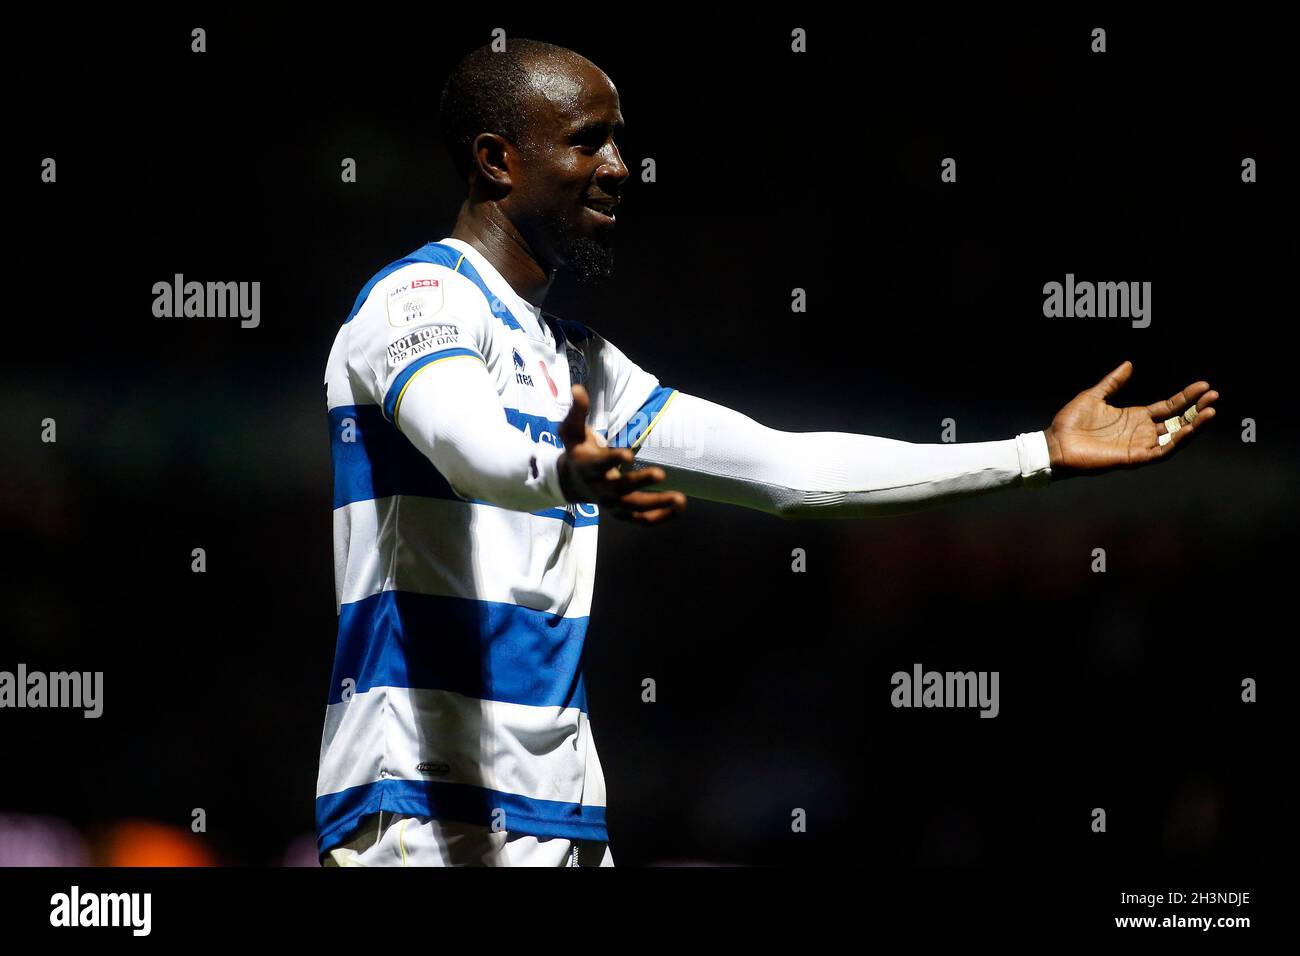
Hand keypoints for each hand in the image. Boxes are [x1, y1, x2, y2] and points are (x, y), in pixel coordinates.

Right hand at [557, 385, 686, 523]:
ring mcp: (611, 503)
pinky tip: (680, 507)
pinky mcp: (622, 513)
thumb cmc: (578, 450)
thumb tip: (577, 387)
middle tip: (661, 473)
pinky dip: (660, 517)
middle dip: (640, 482)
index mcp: (587, 467)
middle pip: (620, 489)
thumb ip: (577, 411)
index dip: (613, 460)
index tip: (629, 454)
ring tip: (681, 499)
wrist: (572, 482)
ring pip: (634, 508)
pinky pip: (641, 520)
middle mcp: (599, 488)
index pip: (600, 464)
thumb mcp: (572, 431)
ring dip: (657, 505)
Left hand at [1043, 361, 1218, 478]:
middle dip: (1196, 410)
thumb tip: (1129, 364)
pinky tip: (1187, 429)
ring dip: (1193, 426)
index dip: (1186, 397)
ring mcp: (1139, 445)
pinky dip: (1176, 441)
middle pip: (1177, 421)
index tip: (1204, 386)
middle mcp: (1141, 432)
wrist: (1055, 443)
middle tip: (1213, 397)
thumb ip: (1114, 382)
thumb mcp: (1095, 395)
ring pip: (1174, 437)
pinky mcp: (1133, 458)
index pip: (1168, 407)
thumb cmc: (1071, 422)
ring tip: (1209, 412)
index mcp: (1135, 417)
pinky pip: (1160, 451)